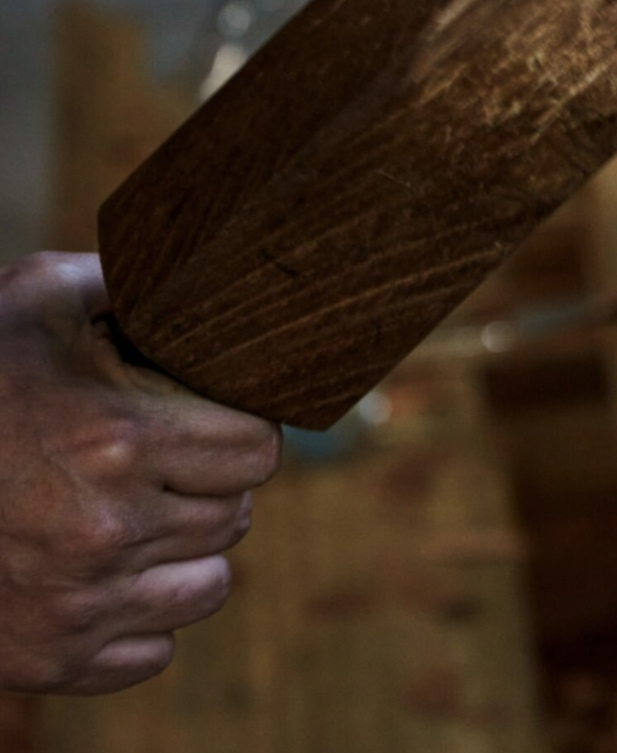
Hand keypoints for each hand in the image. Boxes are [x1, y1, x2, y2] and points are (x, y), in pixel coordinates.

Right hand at [0, 254, 281, 694]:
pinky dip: (136, 617)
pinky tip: (95, 572)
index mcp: (117, 439)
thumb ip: (131, 284)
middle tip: (150, 465)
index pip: (259, 450)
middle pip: (236, 516)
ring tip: (126, 515)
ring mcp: (79, 603)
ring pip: (209, 585)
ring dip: (182, 553)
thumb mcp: (35, 299)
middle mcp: (106, 529)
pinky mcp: (51, 659)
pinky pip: (155, 649)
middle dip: (205, 487)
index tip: (199, 420)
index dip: (234, 430)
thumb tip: (212, 280)